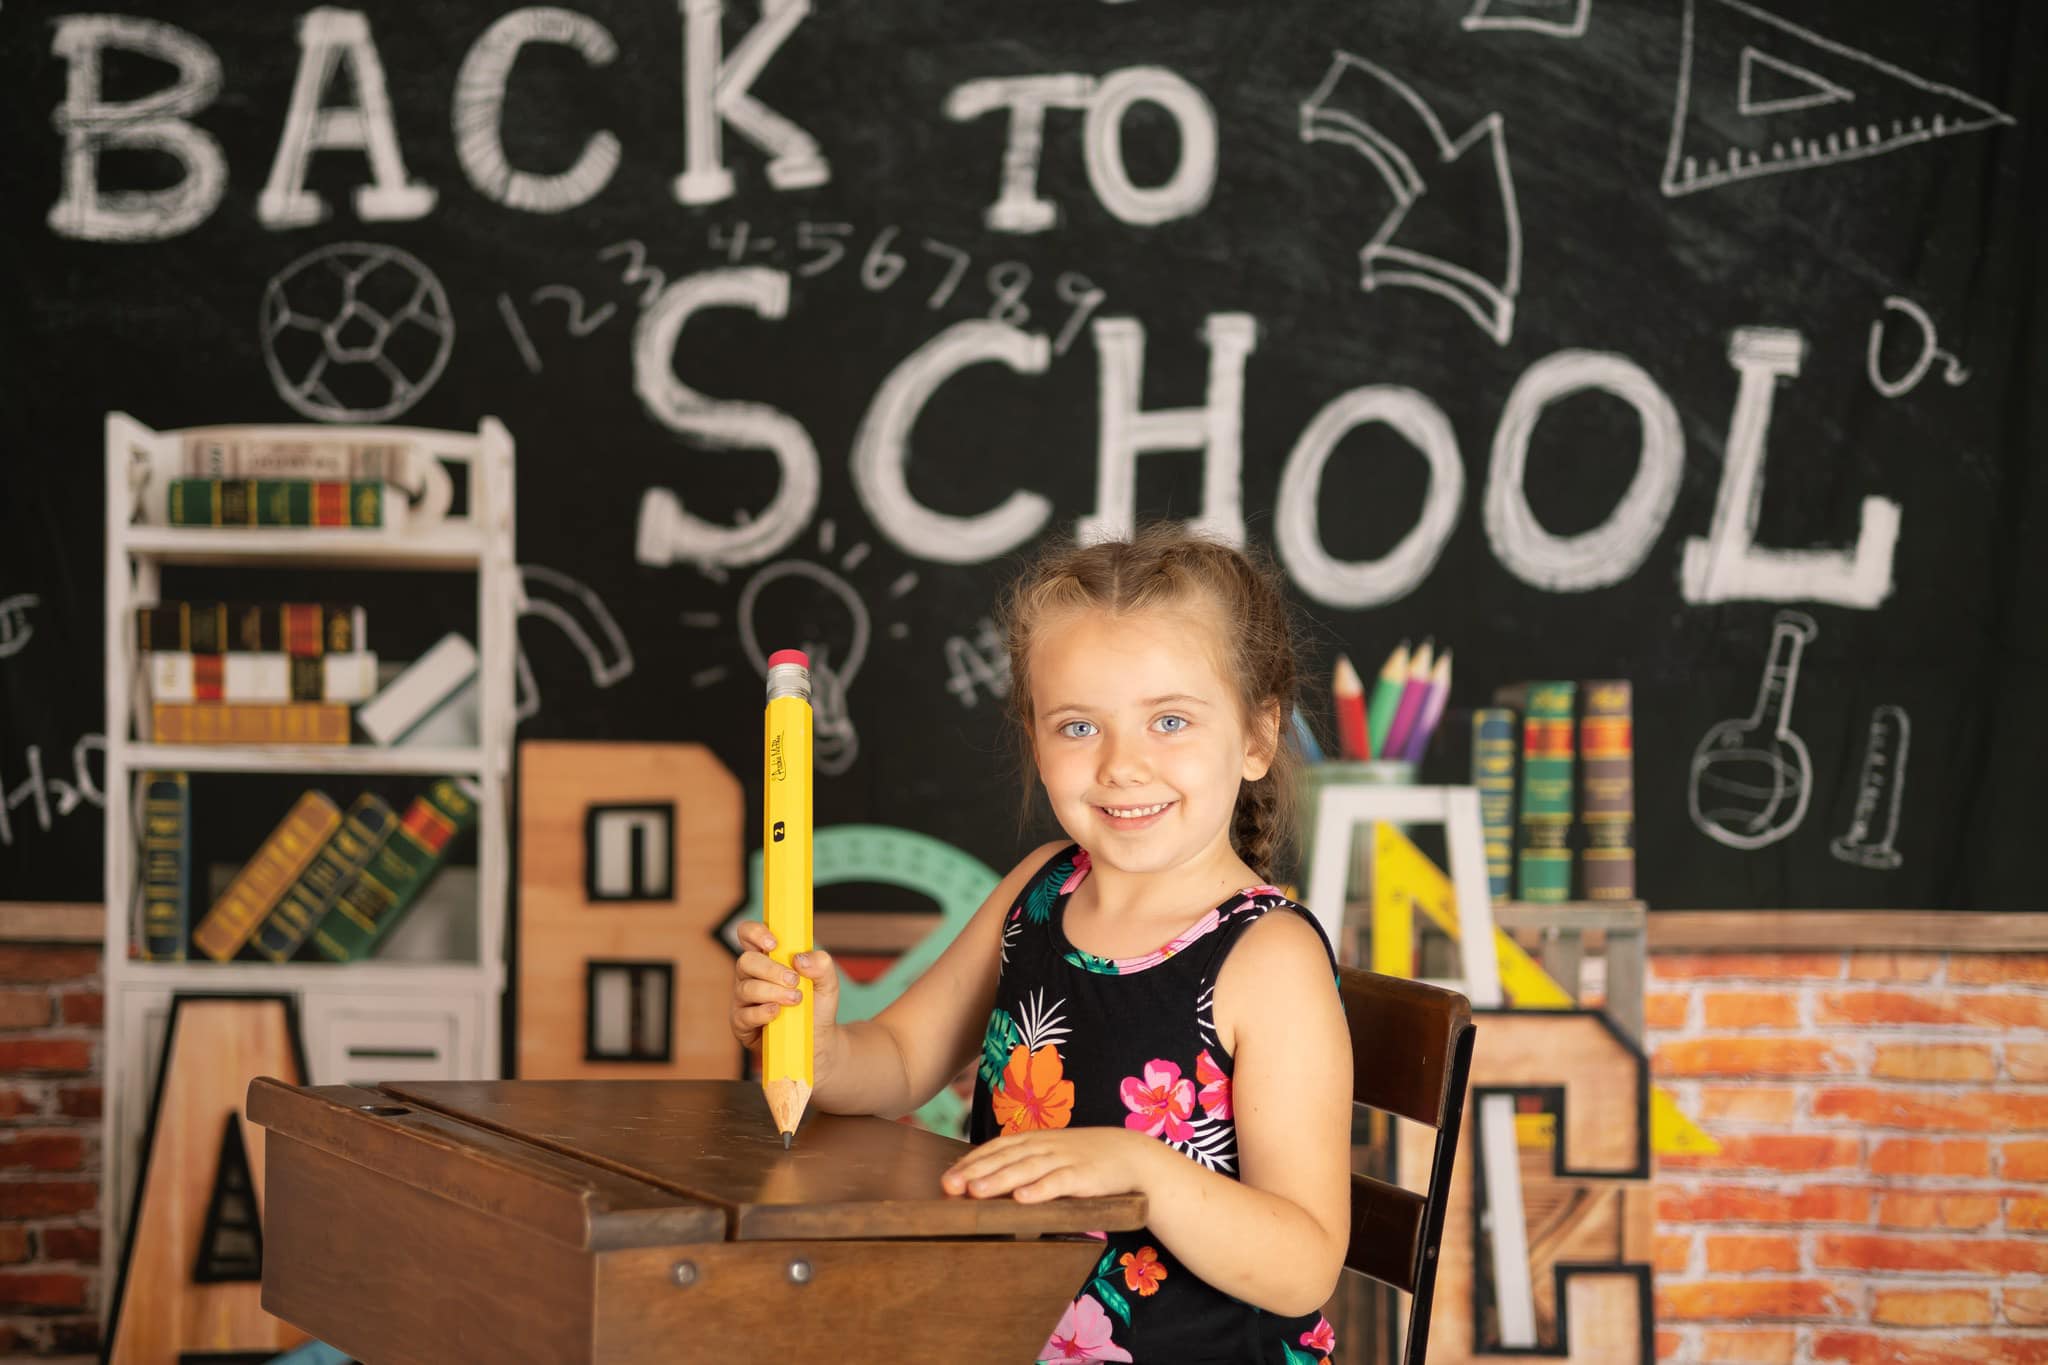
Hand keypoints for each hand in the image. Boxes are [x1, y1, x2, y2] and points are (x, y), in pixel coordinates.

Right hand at [730, 920, 840, 1056]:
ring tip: (795, 1000)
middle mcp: (751, 976)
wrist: (819, 1042)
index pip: (748, 935)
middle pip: (746, 961)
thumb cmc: (817, 1008)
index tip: (774, 943)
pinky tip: (777, 1013)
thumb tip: (800, 959)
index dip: (755, 933)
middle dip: (771, 970)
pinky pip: (744, 1015)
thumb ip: (822, 965)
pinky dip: (762, 1013)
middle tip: (794, 980)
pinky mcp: (741, 1024)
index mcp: (768, 958)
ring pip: (746, 988)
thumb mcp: (828, 984)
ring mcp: (743, 1000)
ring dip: (772, 992)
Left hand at [941, 1128, 1160, 1203]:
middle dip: (974, 1171)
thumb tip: (985, 1179)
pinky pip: (1058, 1183)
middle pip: (1004, 1158)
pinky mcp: (1083, 1176)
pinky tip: (1022, 1199)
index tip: (947, 1176)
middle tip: (949, 1185)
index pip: (996, 1148)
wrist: (1130, 1154)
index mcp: (1034, 1140)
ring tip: (975, 1191)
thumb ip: (1023, 1163)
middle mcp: (1044, 1146)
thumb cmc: (1084, 1158)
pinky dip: (1040, 1190)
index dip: (971, 1161)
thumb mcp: (1051, 1154)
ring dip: (999, 1180)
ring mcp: (1064, 1159)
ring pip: (1025, 1169)